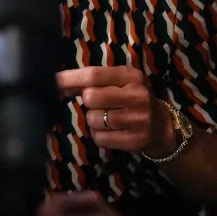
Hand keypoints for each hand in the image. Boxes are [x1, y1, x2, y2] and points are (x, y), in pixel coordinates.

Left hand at [56, 66, 175, 154]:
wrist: (163, 127)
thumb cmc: (131, 99)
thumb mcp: (118, 83)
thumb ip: (91, 81)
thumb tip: (58, 82)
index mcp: (130, 76)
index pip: (93, 74)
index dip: (70, 78)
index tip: (54, 81)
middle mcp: (137, 95)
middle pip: (90, 97)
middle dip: (88, 102)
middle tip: (99, 104)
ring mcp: (138, 119)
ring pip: (93, 119)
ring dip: (94, 120)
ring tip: (109, 118)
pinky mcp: (136, 140)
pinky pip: (100, 138)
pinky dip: (100, 136)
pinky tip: (112, 131)